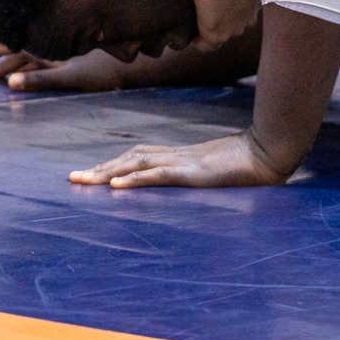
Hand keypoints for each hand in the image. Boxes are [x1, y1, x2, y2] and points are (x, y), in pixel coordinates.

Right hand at [0, 43, 142, 92]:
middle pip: (24, 43)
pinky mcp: (75, 50)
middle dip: (4, 52)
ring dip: (17, 54)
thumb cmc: (101, 73)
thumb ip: (41, 81)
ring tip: (2, 62)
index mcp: (50, 43)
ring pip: (35, 46)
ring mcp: (66, 45)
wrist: (132, 62)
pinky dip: (34, 57)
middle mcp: (56, 40)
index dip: (1, 52)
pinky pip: (47, 51)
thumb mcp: (69, 78)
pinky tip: (31, 61)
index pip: (18, 46)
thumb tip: (11, 84)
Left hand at [71, 131, 289, 188]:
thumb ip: (199, 175)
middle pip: (129, 158)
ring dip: (107, 173)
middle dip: (100, 168)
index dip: (113, 163)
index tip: (92, 173)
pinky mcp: (191, 172)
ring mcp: (182, 162)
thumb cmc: (247, 164)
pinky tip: (116, 187)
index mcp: (179, 156)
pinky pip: (157, 176)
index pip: (137, 156)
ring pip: (135, 164)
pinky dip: (134, 179)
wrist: (267, 153)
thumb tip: (190, 181)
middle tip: (72, 178)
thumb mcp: (216, 172)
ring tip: (84, 181)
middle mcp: (175, 156)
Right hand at [192, 0, 260, 48]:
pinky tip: (191, 37)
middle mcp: (250, 11)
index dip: (238, 2)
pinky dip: (199, 42)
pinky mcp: (217, 34)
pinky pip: (207, 44)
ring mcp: (234, 25)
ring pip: (226, 32)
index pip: (249, 2)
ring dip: (214, 29)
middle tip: (213, 11)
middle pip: (241, 20)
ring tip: (199, 23)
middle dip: (230, 18)